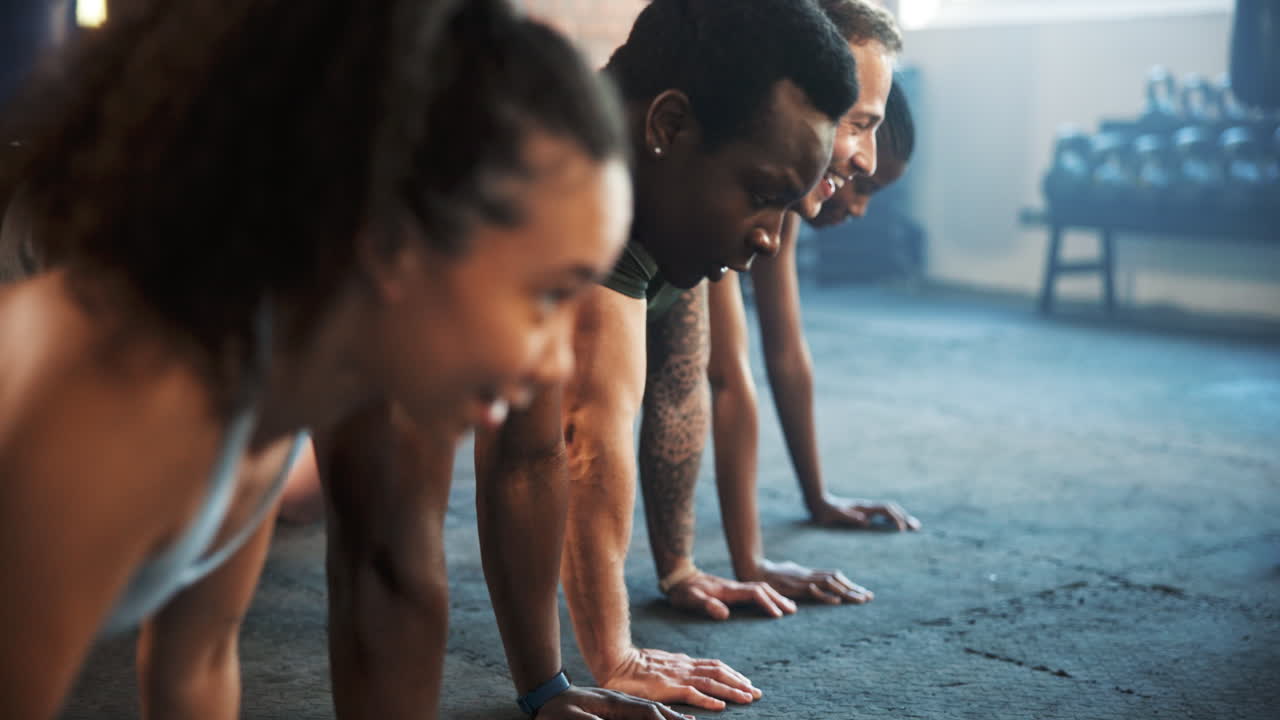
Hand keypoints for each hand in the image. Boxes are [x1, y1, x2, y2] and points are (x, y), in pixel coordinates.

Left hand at [538, 685, 693, 719]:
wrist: (544, 693)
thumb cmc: (556, 710)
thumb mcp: (571, 719)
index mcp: (613, 704)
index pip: (645, 714)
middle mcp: (620, 701)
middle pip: (654, 710)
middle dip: (674, 718)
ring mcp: (617, 701)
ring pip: (650, 708)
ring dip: (670, 715)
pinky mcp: (613, 704)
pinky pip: (641, 709)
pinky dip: (657, 713)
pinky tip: (663, 716)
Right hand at [599, 646, 761, 710]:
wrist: (615, 662)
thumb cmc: (633, 667)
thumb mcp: (659, 665)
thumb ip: (673, 669)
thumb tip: (686, 676)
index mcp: (682, 662)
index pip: (714, 666)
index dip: (732, 674)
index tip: (746, 683)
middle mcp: (684, 666)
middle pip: (719, 672)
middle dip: (740, 682)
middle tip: (757, 693)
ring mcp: (677, 676)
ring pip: (712, 682)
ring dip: (732, 691)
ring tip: (749, 698)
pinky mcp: (668, 687)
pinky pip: (692, 693)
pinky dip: (708, 700)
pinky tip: (721, 706)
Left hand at [665, 570, 796, 620]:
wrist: (679, 578)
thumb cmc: (683, 592)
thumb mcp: (690, 599)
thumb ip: (705, 605)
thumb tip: (725, 614)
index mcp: (728, 591)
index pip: (753, 594)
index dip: (766, 603)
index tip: (777, 615)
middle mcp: (734, 588)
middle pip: (762, 589)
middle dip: (778, 599)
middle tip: (792, 611)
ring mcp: (734, 588)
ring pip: (760, 589)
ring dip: (775, 597)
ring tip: (789, 607)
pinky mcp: (732, 591)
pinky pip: (755, 592)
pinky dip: (767, 597)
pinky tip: (771, 604)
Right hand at [749, 558, 872, 603]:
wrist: (755, 570)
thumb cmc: (770, 573)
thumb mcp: (790, 572)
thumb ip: (802, 577)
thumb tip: (810, 582)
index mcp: (809, 573)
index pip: (834, 576)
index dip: (849, 584)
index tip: (862, 592)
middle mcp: (810, 575)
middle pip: (837, 579)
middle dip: (854, 589)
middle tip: (869, 597)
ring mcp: (804, 580)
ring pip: (830, 585)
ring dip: (846, 593)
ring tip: (860, 600)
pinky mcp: (796, 588)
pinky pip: (813, 592)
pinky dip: (826, 597)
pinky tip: (837, 601)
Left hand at [812, 494, 920, 530]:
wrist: (818, 503)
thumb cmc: (826, 511)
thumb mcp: (836, 515)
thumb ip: (850, 517)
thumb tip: (865, 522)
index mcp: (864, 508)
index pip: (885, 511)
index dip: (895, 519)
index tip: (902, 530)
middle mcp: (867, 507)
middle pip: (891, 509)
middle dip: (904, 517)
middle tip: (916, 527)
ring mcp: (866, 509)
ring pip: (888, 511)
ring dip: (900, 517)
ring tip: (911, 526)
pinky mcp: (863, 512)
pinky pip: (881, 515)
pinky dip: (891, 519)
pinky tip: (893, 526)